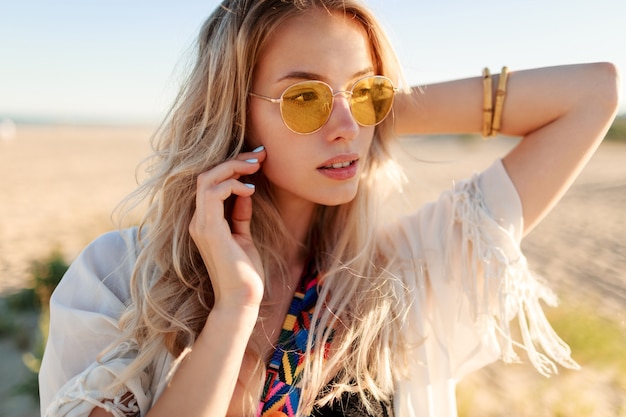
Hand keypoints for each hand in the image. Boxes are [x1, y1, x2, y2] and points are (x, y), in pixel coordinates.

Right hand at [189, 146, 266, 310]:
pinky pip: (212, 194)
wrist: (242, 299)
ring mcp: (200, 225)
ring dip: (233, 167)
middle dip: (234, 160)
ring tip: (256, 166)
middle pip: (206, 175)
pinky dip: (232, 185)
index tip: (257, 159)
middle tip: (259, 155)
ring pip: (207, 180)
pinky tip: (251, 190)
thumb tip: (245, 192)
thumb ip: (240, 214)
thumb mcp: (244, 236)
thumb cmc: (245, 272)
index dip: (232, 166)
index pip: (210, 183)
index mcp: (205, 222)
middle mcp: (198, 221)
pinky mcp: (209, 230)